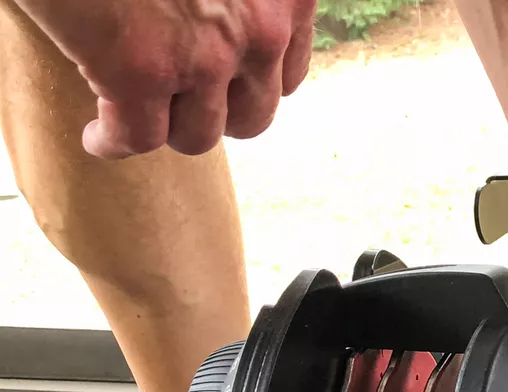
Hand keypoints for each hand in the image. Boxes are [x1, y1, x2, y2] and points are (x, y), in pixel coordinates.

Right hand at [15, 0, 316, 157]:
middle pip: (252, 114)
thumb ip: (235, 1)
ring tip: (137, 117)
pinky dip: (115, 140)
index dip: (250, 81)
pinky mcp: (144, 72)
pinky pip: (140, 137)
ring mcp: (207, 56)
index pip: (285, 67)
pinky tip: (100, 135)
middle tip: (180, 103)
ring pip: (198, 134)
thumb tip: (217, 28)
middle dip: (215, 113)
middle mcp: (262, 30)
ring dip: (166, 129)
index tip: (225, 82)